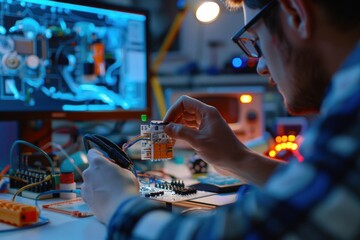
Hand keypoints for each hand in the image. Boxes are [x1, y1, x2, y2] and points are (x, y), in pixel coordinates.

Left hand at [81, 149, 138, 224]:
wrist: (121, 209)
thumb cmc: (126, 188)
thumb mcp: (127, 172)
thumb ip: (117, 168)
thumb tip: (115, 170)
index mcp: (97, 163)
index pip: (92, 153)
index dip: (99, 155)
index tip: (106, 161)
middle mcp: (88, 173)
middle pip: (92, 168)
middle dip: (100, 172)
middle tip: (112, 178)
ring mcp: (85, 186)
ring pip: (90, 181)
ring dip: (97, 183)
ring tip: (109, 191)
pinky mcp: (85, 199)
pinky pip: (89, 192)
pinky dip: (95, 194)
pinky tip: (105, 198)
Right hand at [163, 95, 283, 185]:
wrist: (237, 162)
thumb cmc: (222, 151)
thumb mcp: (198, 142)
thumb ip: (181, 133)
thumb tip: (166, 128)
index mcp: (207, 112)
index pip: (185, 102)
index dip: (173, 110)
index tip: (166, 123)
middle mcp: (206, 116)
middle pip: (184, 111)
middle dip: (173, 119)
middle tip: (164, 132)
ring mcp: (206, 125)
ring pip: (187, 120)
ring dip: (177, 127)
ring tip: (168, 138)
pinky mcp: (206, 134)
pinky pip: (191, 129)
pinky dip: (182, 133)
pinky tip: (176, 141)